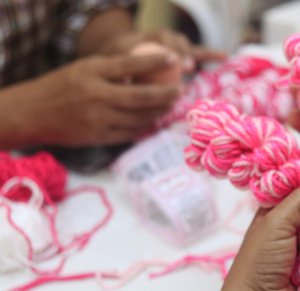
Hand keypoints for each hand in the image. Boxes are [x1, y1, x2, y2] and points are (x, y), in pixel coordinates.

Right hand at [22, 54, 180, 146]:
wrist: (33, 114)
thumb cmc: (62, 87)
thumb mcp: (84, 69)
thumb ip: (113, 71)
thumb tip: (149, 71)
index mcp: (90, 72)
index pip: (129, 65)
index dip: (154, 62)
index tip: (174, 59)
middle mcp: (95, 96)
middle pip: (140, 97)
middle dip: (166, 94)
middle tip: (181, 90)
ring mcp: (98, 119)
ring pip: (139, 117)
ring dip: (160, 111)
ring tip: (171, 104)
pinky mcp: (99, 137)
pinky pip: (130, 132)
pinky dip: (146, 126)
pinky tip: (155, 119)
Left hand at [101, 29, 225, 71]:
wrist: (122, 54)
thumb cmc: (117, 65)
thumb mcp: (115, 64)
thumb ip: (122, 72)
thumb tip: (125, 84)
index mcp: (145, 37)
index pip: (160, 39)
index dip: (167, 49)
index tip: (171, 61)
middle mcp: (163, 37)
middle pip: (177, 40)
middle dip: (182, 52)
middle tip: (186, 67)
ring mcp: (174, 44)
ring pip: (187, 46)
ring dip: (192, 55)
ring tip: (190, 68)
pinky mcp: (183, 53)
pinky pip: (199, 53)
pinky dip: (211, 54)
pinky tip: (225, 56)